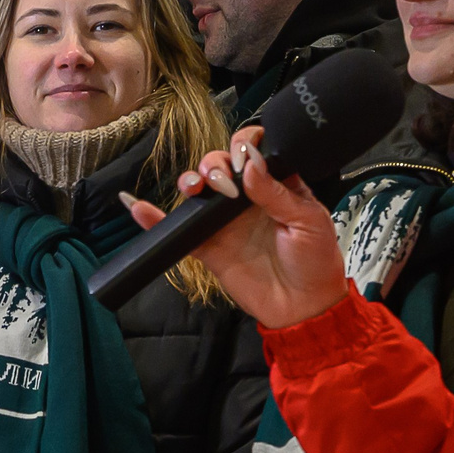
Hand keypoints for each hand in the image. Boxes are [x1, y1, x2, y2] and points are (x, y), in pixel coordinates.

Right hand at [123, 124, 347, 329]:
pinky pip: (179, 229)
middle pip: (219, 164)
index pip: (253, 152)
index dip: (244, 145)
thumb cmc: (315, 261)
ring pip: (198, 190)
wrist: (304, 307)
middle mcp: (247, 198)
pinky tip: (138, 206)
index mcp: (275, 184)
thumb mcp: (308, 221)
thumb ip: (277, 192)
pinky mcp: (208, 246)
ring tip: (195, 188)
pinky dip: (155, 218)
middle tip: (225, 184)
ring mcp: (224, 221)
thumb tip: (250, 164)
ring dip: (190, 180)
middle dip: (214, 164)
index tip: (243, 157)